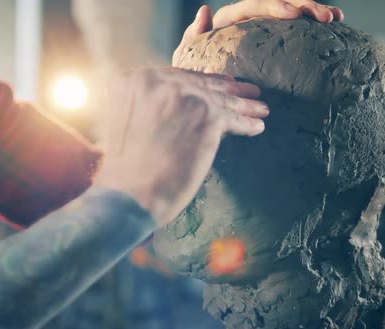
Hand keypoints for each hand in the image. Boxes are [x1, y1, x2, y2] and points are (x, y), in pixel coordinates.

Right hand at [95, 68, 268, 225]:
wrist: (129, 194)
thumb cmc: (124, 172)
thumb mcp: (125, 123)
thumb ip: (147, 107)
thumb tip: (177, 107)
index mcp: (133, 81)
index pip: (174, 77)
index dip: (199, 81)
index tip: (218, 82)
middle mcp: (157, 80)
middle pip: (199, 84)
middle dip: (225, 88)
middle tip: (245, 91)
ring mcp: (184, 96)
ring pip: (220, 99)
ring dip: (243, 105)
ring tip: (259, 108)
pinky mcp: (206, 116)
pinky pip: (233, 118)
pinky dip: (246, 123)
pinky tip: (256, 126)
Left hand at [173, 0, 343, 65]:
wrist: (204, 95)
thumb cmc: (193, 80)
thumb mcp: (188, 61)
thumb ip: (192, 39)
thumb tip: (204, 10)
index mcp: (227, 22)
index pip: (252, 6)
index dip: (273, 7)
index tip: (294, 15)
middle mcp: (247, 20)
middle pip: (278, 3)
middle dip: (303, 5)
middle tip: (324, 17)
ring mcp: (262, 30)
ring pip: (291, 11)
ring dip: (314, 10)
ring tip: (334, 17)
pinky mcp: (276, 41)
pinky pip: (297, 27)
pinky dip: (314, 22)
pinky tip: (336, 22)